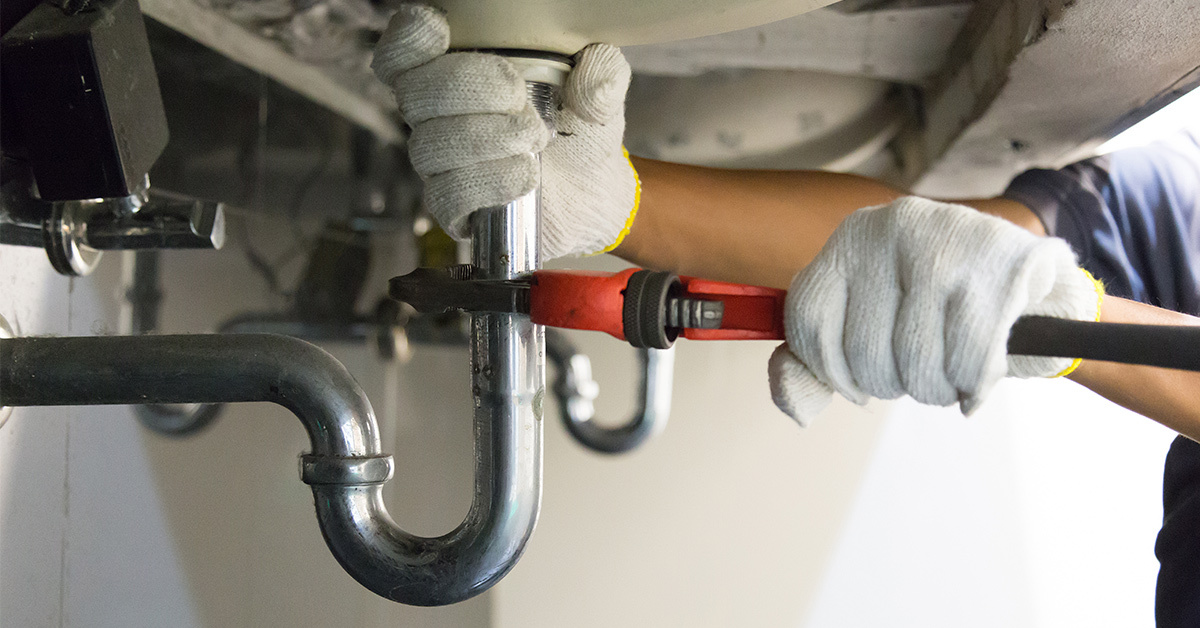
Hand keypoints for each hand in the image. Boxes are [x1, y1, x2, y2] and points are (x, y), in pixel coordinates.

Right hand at [371, 4, 639, 259]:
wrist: (595, 192)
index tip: (440, 32)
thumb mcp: (598, 93)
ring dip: (486, 138)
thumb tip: (593, 74)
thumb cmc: (580, 132)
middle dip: (468, 88)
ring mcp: (442, 165)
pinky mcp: (454, 209)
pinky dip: (488, 182)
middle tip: (519, 99)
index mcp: (457, 74)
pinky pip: (447, 195)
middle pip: (414, 94)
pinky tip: (525, 176)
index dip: (408, 42)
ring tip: (535, 140)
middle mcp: (438, 118)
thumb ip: (600, 73)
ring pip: (430, 146)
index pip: (403, 56)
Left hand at [768, 196, 1102, 425]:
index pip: (808, 319)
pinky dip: (973, 385)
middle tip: (920, 369)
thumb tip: (797, 407)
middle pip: (863, 350)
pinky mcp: (1002, 263)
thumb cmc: (941, 313)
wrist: (1037, 285)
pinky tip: (978, 377)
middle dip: (894, 382)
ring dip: (937, 388)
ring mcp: (947, 239)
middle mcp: (892, 227)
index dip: (831, 370)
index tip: (857, 383)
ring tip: (951, 369)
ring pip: (916, 361)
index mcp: (852, 237)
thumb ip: (816, 367)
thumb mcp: (869, 327)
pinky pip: (967, 360)